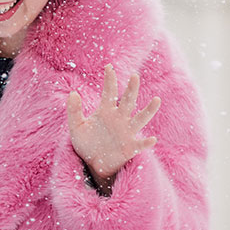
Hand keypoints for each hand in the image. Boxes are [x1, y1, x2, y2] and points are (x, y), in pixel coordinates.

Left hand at [67, 63, 160, 192]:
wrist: (93, 163)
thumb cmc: (86, 143)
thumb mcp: (76, 127)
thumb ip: (73, 111)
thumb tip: (73, 93)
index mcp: (106, 111)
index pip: (109, 92)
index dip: (109, 80)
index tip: (109, 66)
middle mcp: (119, 119)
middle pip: (128, 101)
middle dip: (131, 89)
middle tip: (135, 76)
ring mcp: (127, 132)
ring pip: (140, 119)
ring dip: (148, 110)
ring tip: (156, 100)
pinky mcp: (130, 148)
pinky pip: (140, 145)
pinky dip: (146, 142)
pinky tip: (152, 139)